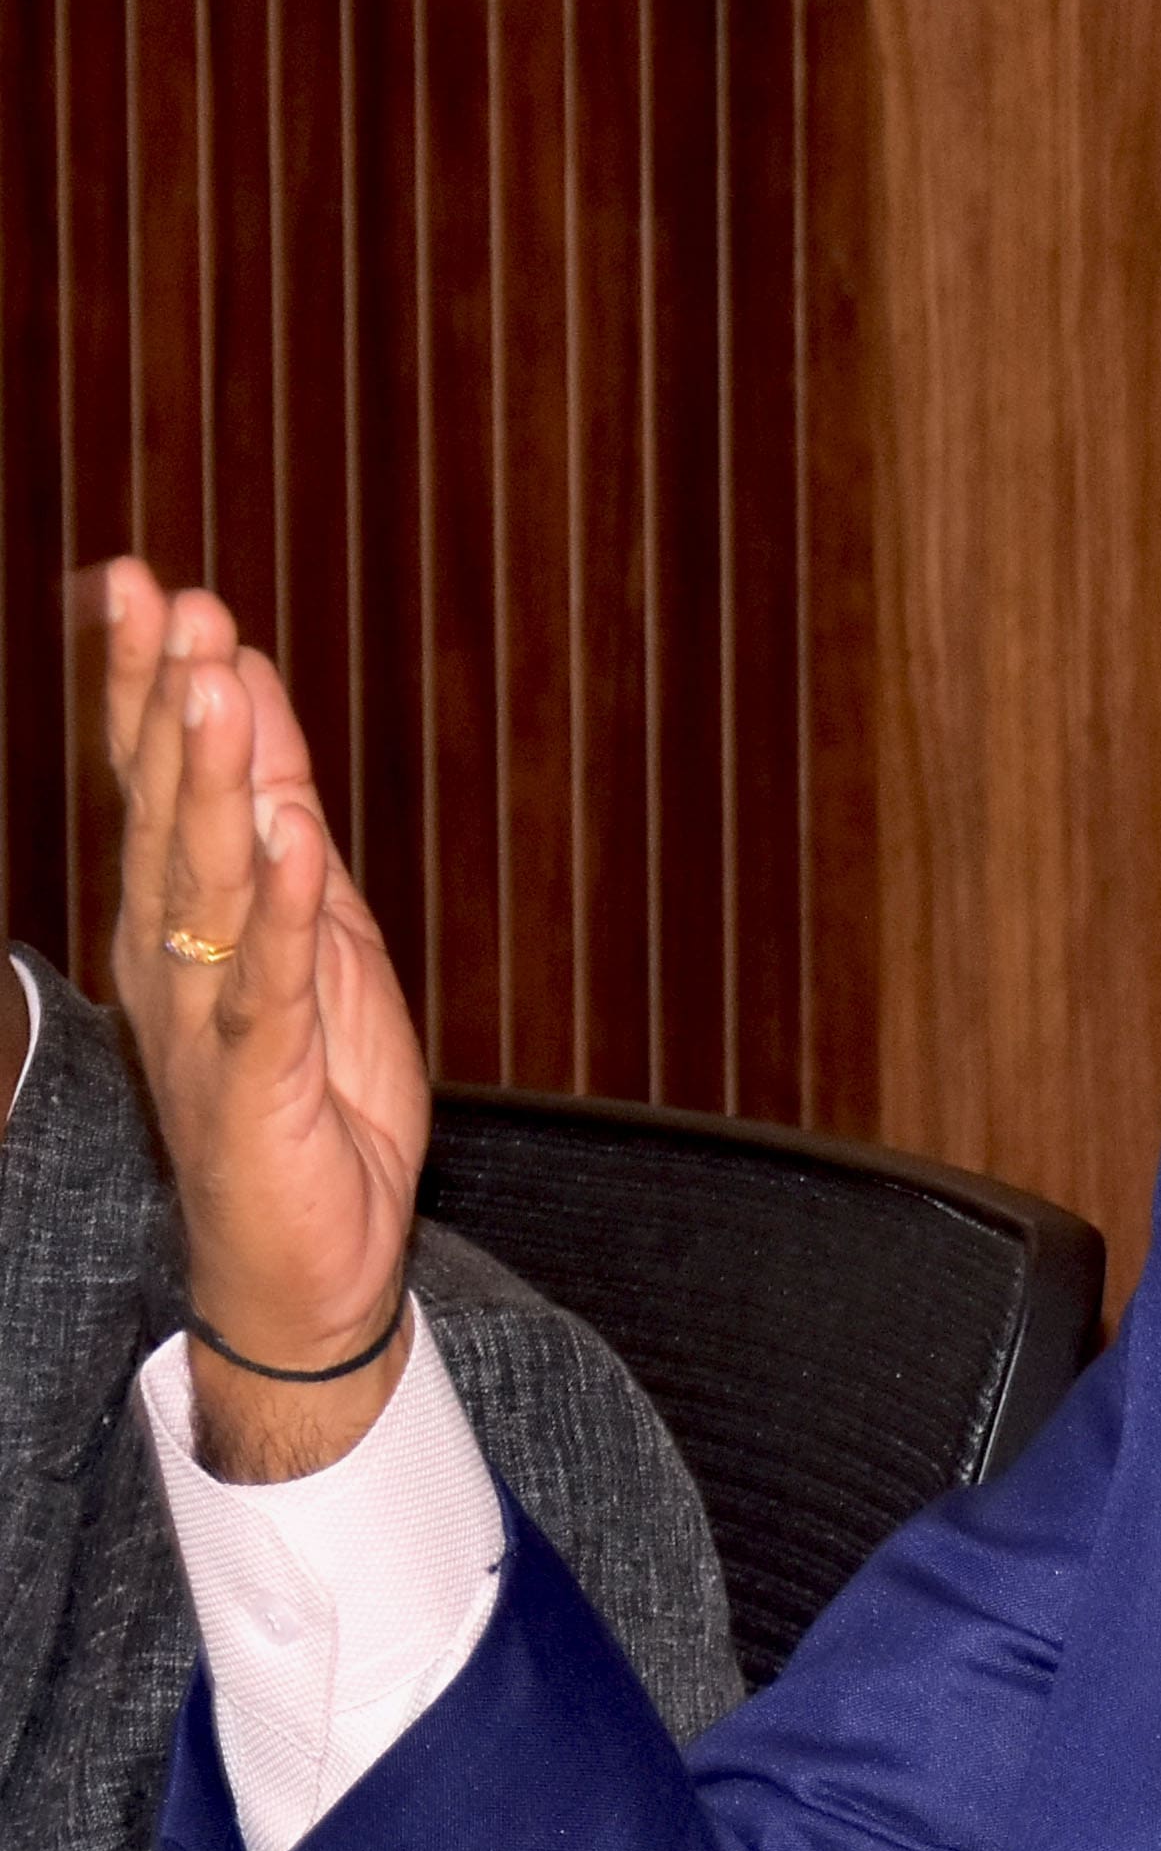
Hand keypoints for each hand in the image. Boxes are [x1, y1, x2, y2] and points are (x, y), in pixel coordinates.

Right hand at [103, 560, 430, 1478]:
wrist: (309, 1266)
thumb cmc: (316, 1104)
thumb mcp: (318, 944)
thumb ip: (283, 834)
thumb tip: (256, 713)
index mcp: (184, 923)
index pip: (161, 786)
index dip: (152, 686)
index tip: (152, 584)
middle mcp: (175, 958)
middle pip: (162, 809)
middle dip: (160, 701)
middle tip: (160, 595)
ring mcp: (211, 1016)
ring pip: (204, 878)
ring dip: (209, 777)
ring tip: (211, 677)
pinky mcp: (264, 1076)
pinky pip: (269, 979)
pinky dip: (278, 905)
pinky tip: (284, 834)